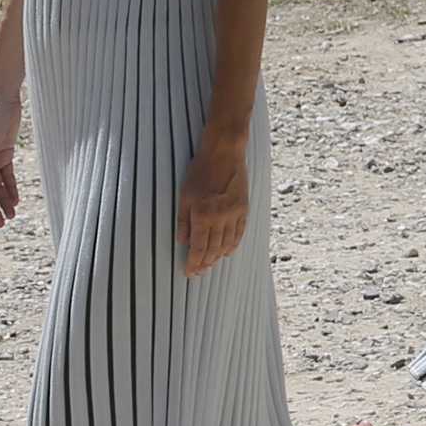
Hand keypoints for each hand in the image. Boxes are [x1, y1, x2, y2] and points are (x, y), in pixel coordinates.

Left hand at [176, 131, 248, 275]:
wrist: (224, 153)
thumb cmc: (200, 171)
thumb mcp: (184, 195)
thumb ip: (183, 220)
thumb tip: (182, 241)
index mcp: (202, 215)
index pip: (198, 247)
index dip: (193, 262)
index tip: (188, 272)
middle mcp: (220, 218)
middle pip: (213, 249)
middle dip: (205, 263)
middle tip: (199, 273)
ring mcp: (234, 214)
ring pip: (227, 244)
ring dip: (218, 257)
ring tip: (211, 265)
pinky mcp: (243, 208)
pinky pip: (239, 233)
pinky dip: (233, 245)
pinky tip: (227, 251)